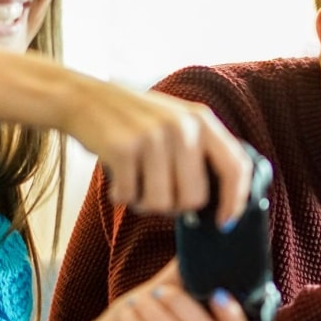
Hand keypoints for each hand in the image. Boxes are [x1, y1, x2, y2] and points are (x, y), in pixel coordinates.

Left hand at [46, 259, 256, 320]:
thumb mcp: (167, 296)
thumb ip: (191, 276)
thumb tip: (208, 243)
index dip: (234, 318)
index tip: (216, 293)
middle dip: (178, 301)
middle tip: (156, 293)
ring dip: (148, 307)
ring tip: (135, 305)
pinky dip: (131, 318)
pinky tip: (125, 318)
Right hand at [62, 81, 251, 223]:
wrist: (84, 97)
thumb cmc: (134, 121)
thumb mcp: (176, 123)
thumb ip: (200, 155)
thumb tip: (219, 207)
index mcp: (202, 120)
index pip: (236, 167)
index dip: (235, 201)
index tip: (224, 222)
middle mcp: (182, 127)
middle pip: (194, 198)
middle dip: (174, 206)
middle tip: (156, 192)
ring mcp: (152, 136)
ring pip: (162, 203)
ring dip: (145, 204)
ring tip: (135, 183)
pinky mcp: (123, 148)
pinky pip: (130, 197)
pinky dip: (122, 197)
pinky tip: (118, 179)